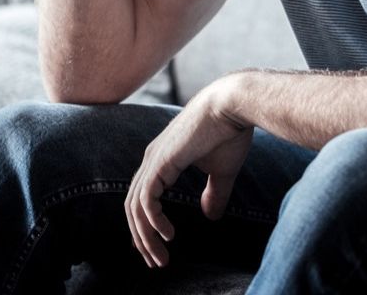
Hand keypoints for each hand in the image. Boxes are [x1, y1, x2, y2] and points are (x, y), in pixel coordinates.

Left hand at [125, 78, 252, 267]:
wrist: (234, 105)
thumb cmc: (230, 132)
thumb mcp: (222, 171)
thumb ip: (213, 193)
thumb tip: (209, 216)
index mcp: (162, 160)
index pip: (143, 198)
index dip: (148, 225)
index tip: (161, 247)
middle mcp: (152, 160)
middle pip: (133, 207)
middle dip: (141, 238)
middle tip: (156, 261)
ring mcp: (153, 160)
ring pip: (135, 207)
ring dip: (145, 237)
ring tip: (160, 257)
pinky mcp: (161, 162)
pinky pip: (146, 200)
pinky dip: (153, 221)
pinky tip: (168, 236)